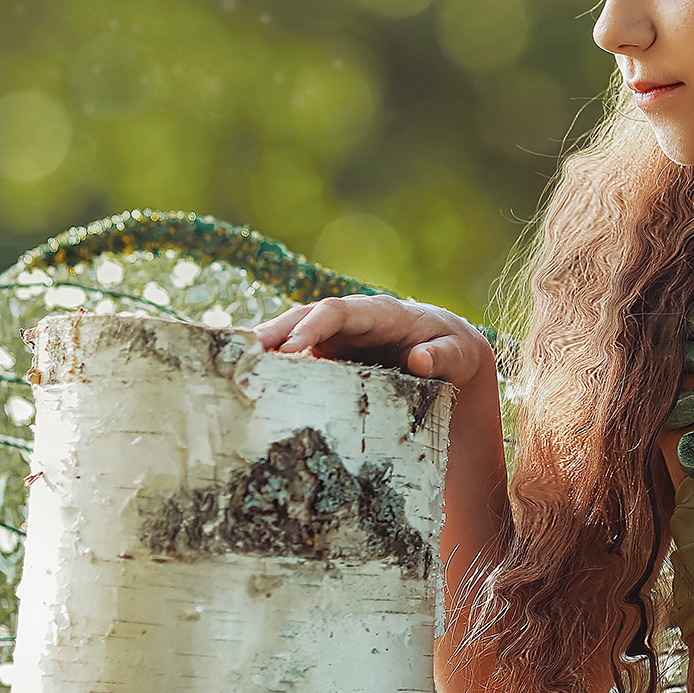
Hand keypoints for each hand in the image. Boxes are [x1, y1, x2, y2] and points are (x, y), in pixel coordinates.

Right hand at [253, 294, 495, 389]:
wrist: (452, 360)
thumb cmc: (456, 354)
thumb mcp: (460, 355)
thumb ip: (443, 356)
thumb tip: (419, 360)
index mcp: (381, 313)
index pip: (338, 311)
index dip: (312, 327)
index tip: (290, 350)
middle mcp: (352, 320)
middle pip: (305, 318)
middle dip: (274, 333)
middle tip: (244, 354)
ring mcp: (336, 338)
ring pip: (293, 336)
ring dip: (265, 350)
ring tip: (233, 367)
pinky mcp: (328, 358)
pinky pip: (296, 359)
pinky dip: (272, 366)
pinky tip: (246, 381)